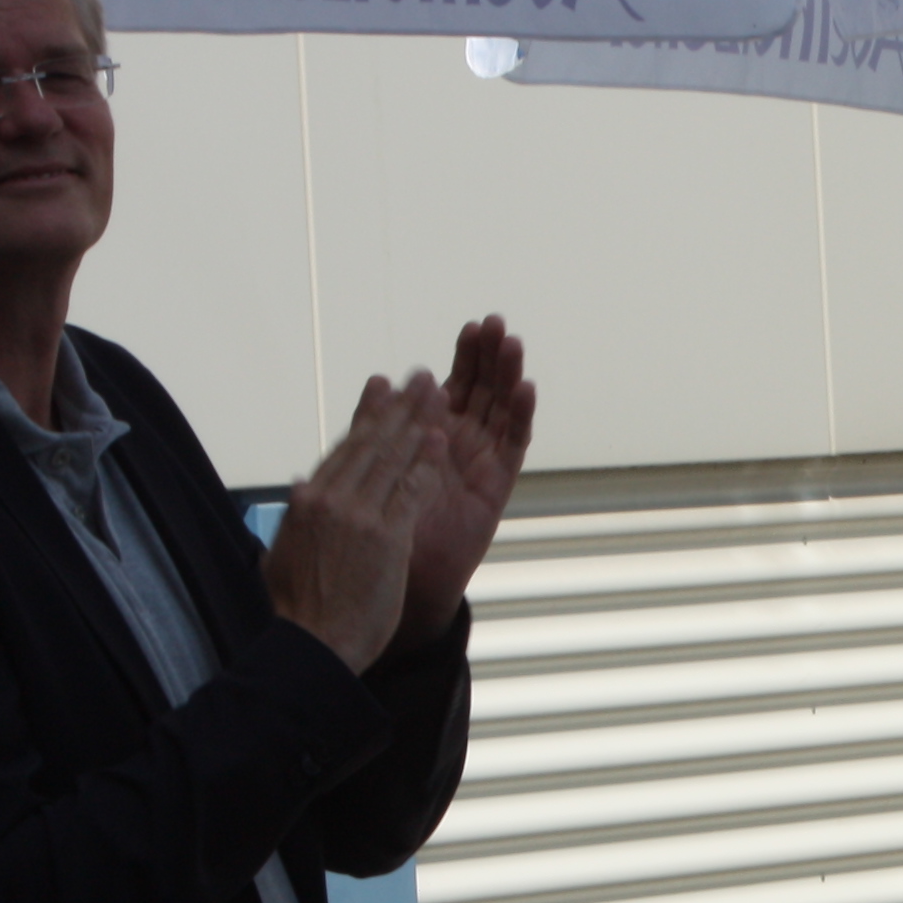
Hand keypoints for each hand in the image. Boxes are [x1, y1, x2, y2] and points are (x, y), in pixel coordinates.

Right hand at [267, 378, 447, 673]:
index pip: (344, 450)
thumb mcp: (281, 554)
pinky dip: (424, 462)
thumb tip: (298, 487)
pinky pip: (409, 488)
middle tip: (419, 379)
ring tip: (436, 393)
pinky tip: (439, 439)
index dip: (367, 419)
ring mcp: (358, 515)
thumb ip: (293, 516)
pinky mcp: (385, 536)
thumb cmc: (297, 611)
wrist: (312, 644)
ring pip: (391, 457)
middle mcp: (330, 499)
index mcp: (306, 502)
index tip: (382, 392)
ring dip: (416, 422)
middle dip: (398, 408)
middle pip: (369, 443)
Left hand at [392, 316, 533, 651]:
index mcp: (434, 432)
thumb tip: (380, 378)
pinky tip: (525, 388)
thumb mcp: (377, 463)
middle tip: (497, 325)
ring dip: (508, 377)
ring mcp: (482, 461)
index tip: (471, 326)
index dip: (465, 356)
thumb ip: (378, 422)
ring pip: (501, 410)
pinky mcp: (496, 484)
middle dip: (491, 358)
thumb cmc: (386, 523)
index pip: (456, 384)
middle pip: (484, 390)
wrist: (398, 577)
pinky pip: (513, 445)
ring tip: (512, 344)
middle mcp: (463, 442)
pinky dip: (520, 416)